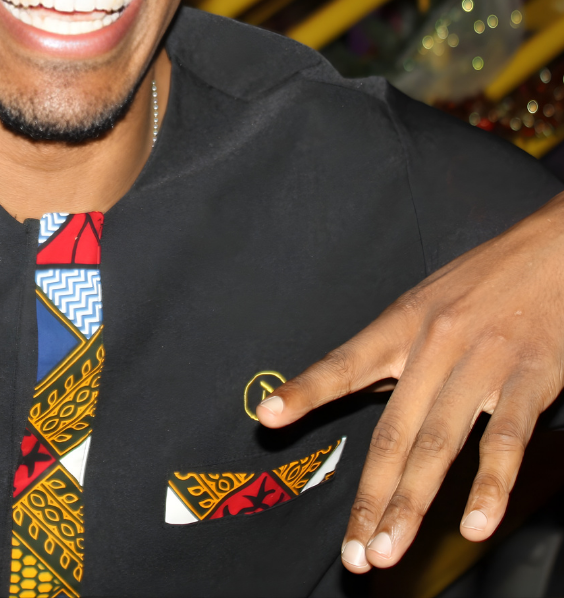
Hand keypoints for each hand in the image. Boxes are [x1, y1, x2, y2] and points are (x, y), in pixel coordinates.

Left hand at [255, 191, 563, 573]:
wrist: (551, 250)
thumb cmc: (483, 280)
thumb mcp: (425, 301)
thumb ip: (396, 350)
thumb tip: (358, 388)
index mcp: (401, 324)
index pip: (343, 362)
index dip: (306, 391)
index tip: (267, 417)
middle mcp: (433, 345)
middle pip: (392, 432)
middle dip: (369, 497)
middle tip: (353, 553)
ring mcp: (481, 364)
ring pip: (438, 445)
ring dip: (412, 504)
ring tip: (388, 549)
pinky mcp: (530, 380)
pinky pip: (505, 440)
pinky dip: (490, 486)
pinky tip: (475, 525)